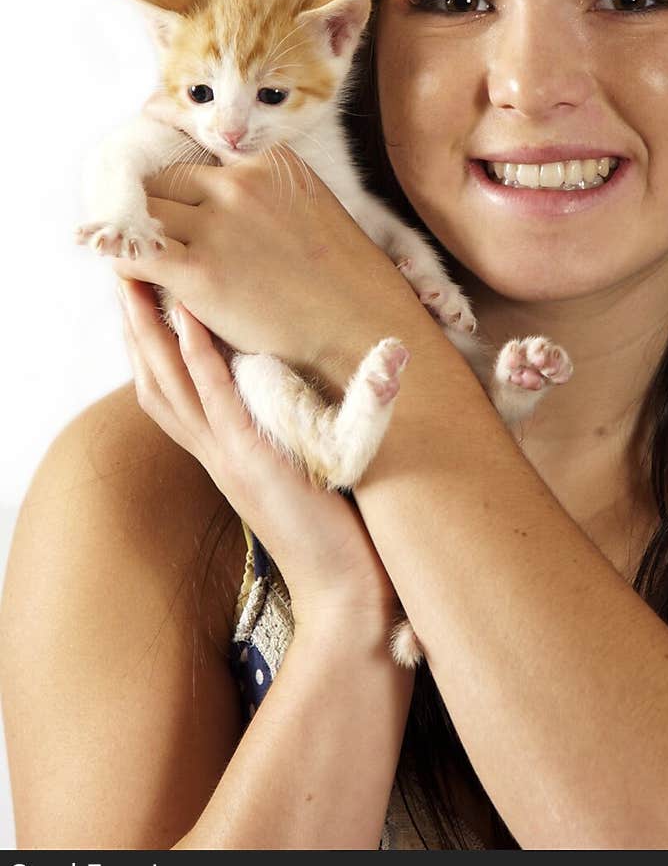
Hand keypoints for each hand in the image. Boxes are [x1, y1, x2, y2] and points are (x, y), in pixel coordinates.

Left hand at [109, 148, 435, 392]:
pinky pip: (135, 250)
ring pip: (145, 210)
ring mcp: (218, 223)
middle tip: (140, 227)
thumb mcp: (316, 213)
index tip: (165, 194)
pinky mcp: (198, 270)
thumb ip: (271, 199)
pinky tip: (125, 270)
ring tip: (127, 248)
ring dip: (133, 229)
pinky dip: (123, 257)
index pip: (200, 156)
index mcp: (272, 163)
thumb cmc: (348, 285)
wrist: (362, 331)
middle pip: (166, 178)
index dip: (180, 182)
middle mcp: (240, 182)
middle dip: (152, 202)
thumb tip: (228, 207)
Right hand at [116, 276, 401, 629]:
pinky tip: (186, 317)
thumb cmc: (335, 529)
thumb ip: (282, 433)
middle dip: (134, 327)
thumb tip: (293, 389)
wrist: (347, 590)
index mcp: (221, 456)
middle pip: (155, 382)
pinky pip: (215, 398)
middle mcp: (214, 454)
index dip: (149, 347)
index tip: (141, 301)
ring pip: (171, 384)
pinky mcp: (251, 460)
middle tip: (120, 275)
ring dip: (150, 329)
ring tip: (136, 281)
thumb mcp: (297, 470)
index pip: (168, 394)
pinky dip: (197, 355)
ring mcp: (228, 457)